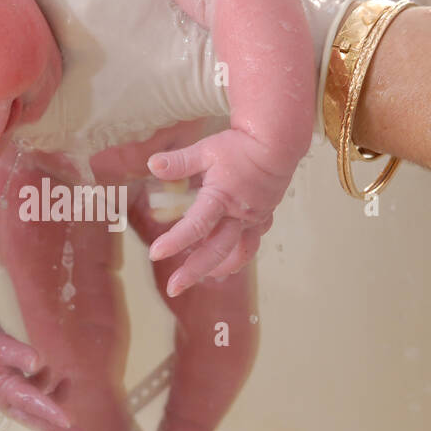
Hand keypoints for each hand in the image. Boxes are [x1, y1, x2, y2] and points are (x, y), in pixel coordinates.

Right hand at [0, 332, 84, 430]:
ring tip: (68, 381)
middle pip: (39, 421)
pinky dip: (51, 389)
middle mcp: (13, 402)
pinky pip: (42, 398)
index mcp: (6, 392)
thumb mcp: (0, 347)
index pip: (32, 404)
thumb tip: (37, 362)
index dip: (50, 412)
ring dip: (59, 401)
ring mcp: (18, 400)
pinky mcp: (22, 395)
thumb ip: (19, 354)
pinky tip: (49, 372)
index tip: (68, 421)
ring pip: (43, 411)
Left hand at [146, 128, 291, 296]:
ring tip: (203, 277)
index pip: (195, 226)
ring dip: (220, 267)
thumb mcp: (206, 149)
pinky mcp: (264, 218)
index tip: (154, 254)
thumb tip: (152, 164)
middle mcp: (239, 214)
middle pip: (217, 251)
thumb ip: (179, 162)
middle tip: (173, 288)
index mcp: (221, 197)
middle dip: (193, 272)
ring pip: (240, 253)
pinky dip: (239, 253)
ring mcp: (254, 219)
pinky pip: (252, 242)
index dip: (174, 241)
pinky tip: (228, 256)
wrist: (278, 142)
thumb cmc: (241, 145)